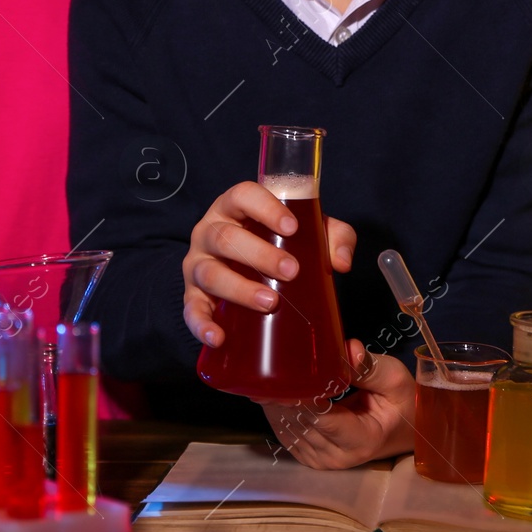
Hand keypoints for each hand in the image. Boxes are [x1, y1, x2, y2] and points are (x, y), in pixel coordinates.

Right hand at [182, 181, 355, 348]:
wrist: (248, 271)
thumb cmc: (279, 243)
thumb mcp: (308, 232)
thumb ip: (333, 237)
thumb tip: (341, 263)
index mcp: (234, 207)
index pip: (243, 196)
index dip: (265, 208)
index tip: (292, 227)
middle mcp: (210, 232)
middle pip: (226, 237)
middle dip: (259, 254)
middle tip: (292, 271)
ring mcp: (197, 264)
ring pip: (210, 272)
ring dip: (239, 289)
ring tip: (271, 302)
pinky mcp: (192, 297)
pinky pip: (191, 310)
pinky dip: (202, 325)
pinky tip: (218, 336)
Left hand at [262, 339, 416, 468]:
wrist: (405, 429)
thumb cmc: (401, 402)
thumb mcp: (394, 378)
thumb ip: (368, 367)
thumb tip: (348, 348)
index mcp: (361, 440)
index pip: (321, 418)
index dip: (300, 396)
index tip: (285, 371)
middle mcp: (337, 456)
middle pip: (300, 424)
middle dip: (283, 395)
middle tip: (268, 364)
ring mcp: (321, 460)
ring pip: (288, 430)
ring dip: (276, 404)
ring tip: (266, 374)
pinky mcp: (311, 457)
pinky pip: (286, 434)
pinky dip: (278, 413)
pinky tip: (272, 392)